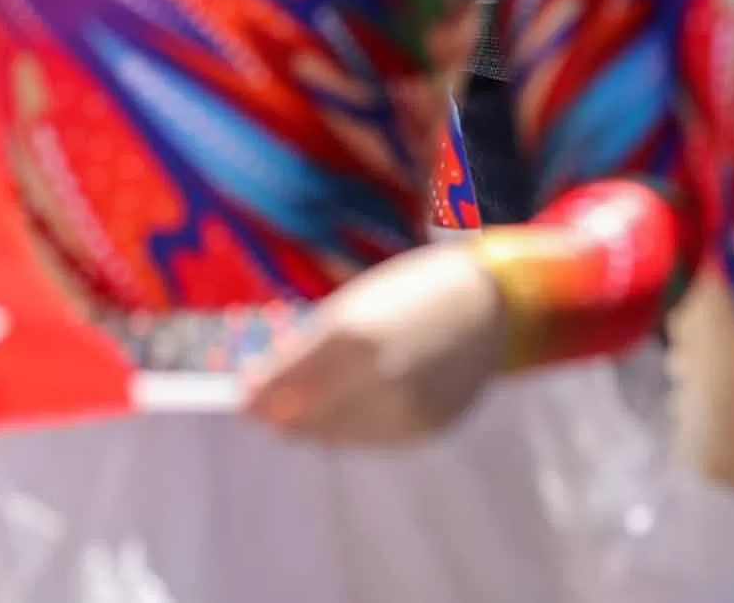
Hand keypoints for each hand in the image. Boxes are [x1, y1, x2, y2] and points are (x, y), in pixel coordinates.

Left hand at [243, 243, 506, 443]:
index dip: (262, 393)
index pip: (289, 380)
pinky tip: (347, 413)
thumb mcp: (357, 304)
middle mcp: (378, 375)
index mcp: (355, 333)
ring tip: (307, 410)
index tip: (245, 398)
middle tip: (267, 410)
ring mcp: (403, 407)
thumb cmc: (412, 293)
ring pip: (337, 434)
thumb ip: (310, 347)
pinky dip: (352, 430)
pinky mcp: (423, 428)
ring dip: (314, 425)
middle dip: (283, 413)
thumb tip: (262, 390)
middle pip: (307, 414)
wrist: (489, 306)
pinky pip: (371, 440)